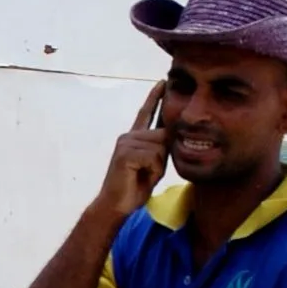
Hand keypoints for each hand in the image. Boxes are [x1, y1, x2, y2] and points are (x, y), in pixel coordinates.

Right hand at [96, 82, 166, 219]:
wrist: (116, 205)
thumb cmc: (134, 188)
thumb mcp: (153, 166)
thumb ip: (160, 149)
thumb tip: (170, 136)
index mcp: (134, 138)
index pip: (146, 113)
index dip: (155, 97)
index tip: (163, 82)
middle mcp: (128, 136)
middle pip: (163, 135)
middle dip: (162, 158)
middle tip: (147, 173)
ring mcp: (126, 143)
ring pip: (160, 147)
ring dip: (157, 167)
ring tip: (142, 176)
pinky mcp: (125, 153)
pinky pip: (153, 157)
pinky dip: (153, 171)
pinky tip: (139, 177)